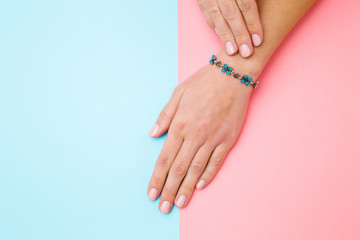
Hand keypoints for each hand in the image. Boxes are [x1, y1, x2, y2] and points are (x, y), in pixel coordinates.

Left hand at [147, 51, 258, 212]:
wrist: (232, 75)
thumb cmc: (204, 82)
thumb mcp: (178, 94)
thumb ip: (165, 116)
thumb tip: (153, 134)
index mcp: (180, 125)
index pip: (164, 158)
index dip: (156, 178)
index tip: (151, 194)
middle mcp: (194, 135)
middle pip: (178, 169)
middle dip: (169, 191)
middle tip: (163, 208)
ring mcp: (212, 139)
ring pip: (196, 169)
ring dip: (186, 188)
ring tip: (180, 204)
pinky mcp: (228, 139)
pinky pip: (216, 162)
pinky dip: (207, 175)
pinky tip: (199, 186)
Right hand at [197, 0, 262, 57]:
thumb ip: (252, 1)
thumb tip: (259, 16)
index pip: (246, 6)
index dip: (253, 24)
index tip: (258, 41)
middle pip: (231, 15)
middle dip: (239, 35)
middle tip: (246, 52)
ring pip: (217, 16)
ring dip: (225, 36)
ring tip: (232, 51)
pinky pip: (206, 12)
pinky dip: (213, 24)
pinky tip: (220, 35)